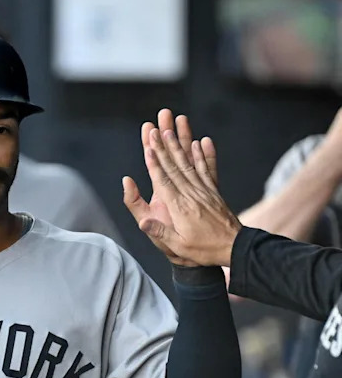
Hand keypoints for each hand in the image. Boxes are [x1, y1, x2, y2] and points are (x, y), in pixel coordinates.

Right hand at [122, 108, 240, 265]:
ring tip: (172, 128)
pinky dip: (202, 154)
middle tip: (156, 128)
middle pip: (174, 166)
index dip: (154, 162)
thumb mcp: (177, 246)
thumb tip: (142, 220)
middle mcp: (191, 194)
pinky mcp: (214, 191)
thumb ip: (159, 232)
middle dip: (163, 146)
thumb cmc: (203, 250)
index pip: (163, 180)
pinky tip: (200, 141)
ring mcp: (204, 191)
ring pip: (188, 163)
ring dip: (179, 144)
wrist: (235, 248)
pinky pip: (207, 169)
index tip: (148, 145)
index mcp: (179, 207)